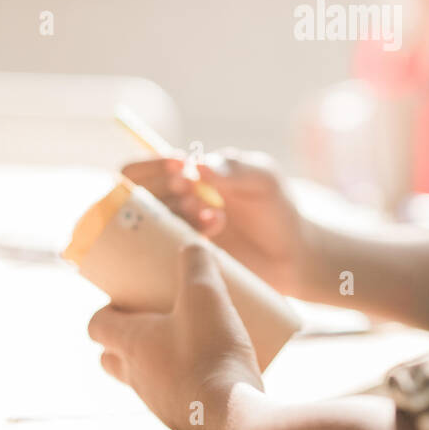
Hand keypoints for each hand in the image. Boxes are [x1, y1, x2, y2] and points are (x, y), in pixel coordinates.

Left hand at [87, 244, 261, 429]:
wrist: (232, 414)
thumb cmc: (210, 352)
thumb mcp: (206, 295)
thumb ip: (197, 264)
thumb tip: (192, 245)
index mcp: (131, 343)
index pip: (96, 326)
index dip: (105, 310)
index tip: (125, 299)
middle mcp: (136, 374)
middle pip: (111, 356)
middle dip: (125, 337)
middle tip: (153, 318)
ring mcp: (156, 399)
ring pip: (141, 375)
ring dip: (154, 357)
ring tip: (186, 338)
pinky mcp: (180, 414)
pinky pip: (170, 392)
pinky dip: (180, 377)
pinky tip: (208, 366)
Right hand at [120, 149, 311, 296]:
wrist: (293, 257)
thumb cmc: (278, 210)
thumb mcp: (263, 179)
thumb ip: (234, 168)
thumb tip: (196, 166)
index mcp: (185, 178)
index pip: (140, 168)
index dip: (151, 166)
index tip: (180, 168)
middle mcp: (172, 206)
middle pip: (134, 195)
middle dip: (163, 190)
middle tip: (195, 193)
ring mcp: (174, 237)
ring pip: (148, 224)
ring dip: (175, 214)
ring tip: (215, 217)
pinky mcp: (181, 264)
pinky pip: (161, 255)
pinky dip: (181, 240)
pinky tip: (212, 237)